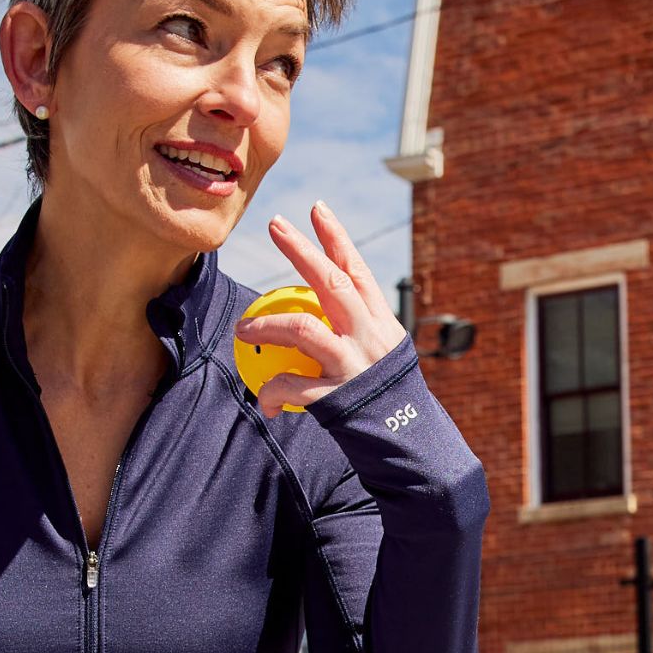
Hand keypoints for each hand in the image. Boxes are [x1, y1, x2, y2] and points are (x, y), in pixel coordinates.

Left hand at [243, 203, 410, 418]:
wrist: (411, 444)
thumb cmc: (387, 401)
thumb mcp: (381, 359)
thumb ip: (354, 338)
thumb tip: (317, 323)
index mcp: (381, 323)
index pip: (357, 271)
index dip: (336, 237)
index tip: (317, 208)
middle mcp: (370, 336)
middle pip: (333, 283)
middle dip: (302, 251)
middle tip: (275, 224)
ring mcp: (355, 364)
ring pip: (304, 330)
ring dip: (267, 324)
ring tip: (241, 329)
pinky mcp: (340, 397)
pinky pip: (294, 387)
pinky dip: (272, 391)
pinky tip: (262, 400)